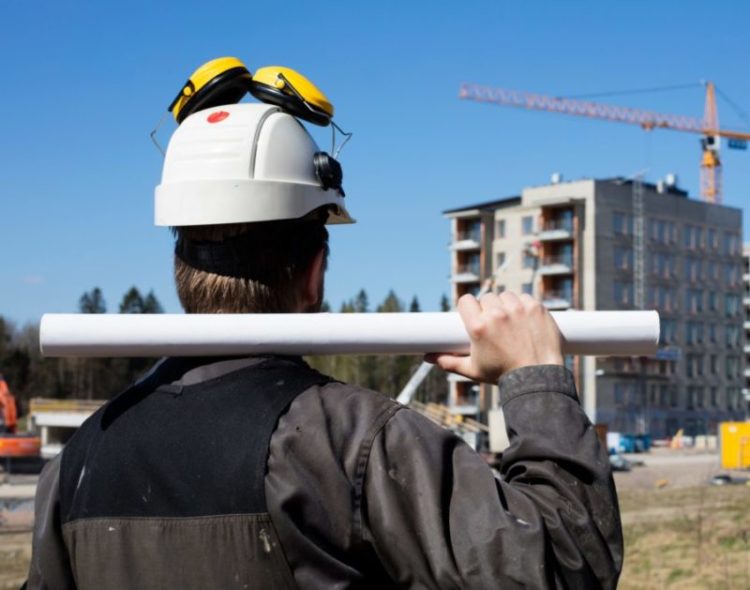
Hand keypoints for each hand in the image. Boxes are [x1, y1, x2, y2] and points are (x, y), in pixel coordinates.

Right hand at [426, 292, 562, 382]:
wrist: (538, 379)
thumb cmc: (503, 375)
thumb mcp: (473, 370)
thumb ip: (448, 362)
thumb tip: (428, 358)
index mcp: (478, 327)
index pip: (466, 300)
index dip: (469, 307)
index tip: (474, 314)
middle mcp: (497, 314)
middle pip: (486, 298)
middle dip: (489, 308)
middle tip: (494, 323)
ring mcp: (518, 309)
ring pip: (506, 296)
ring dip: (506, 305)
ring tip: (510, 321)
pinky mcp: (536, 308)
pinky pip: (525, 298)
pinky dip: (524, 306)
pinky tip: (524, 319)